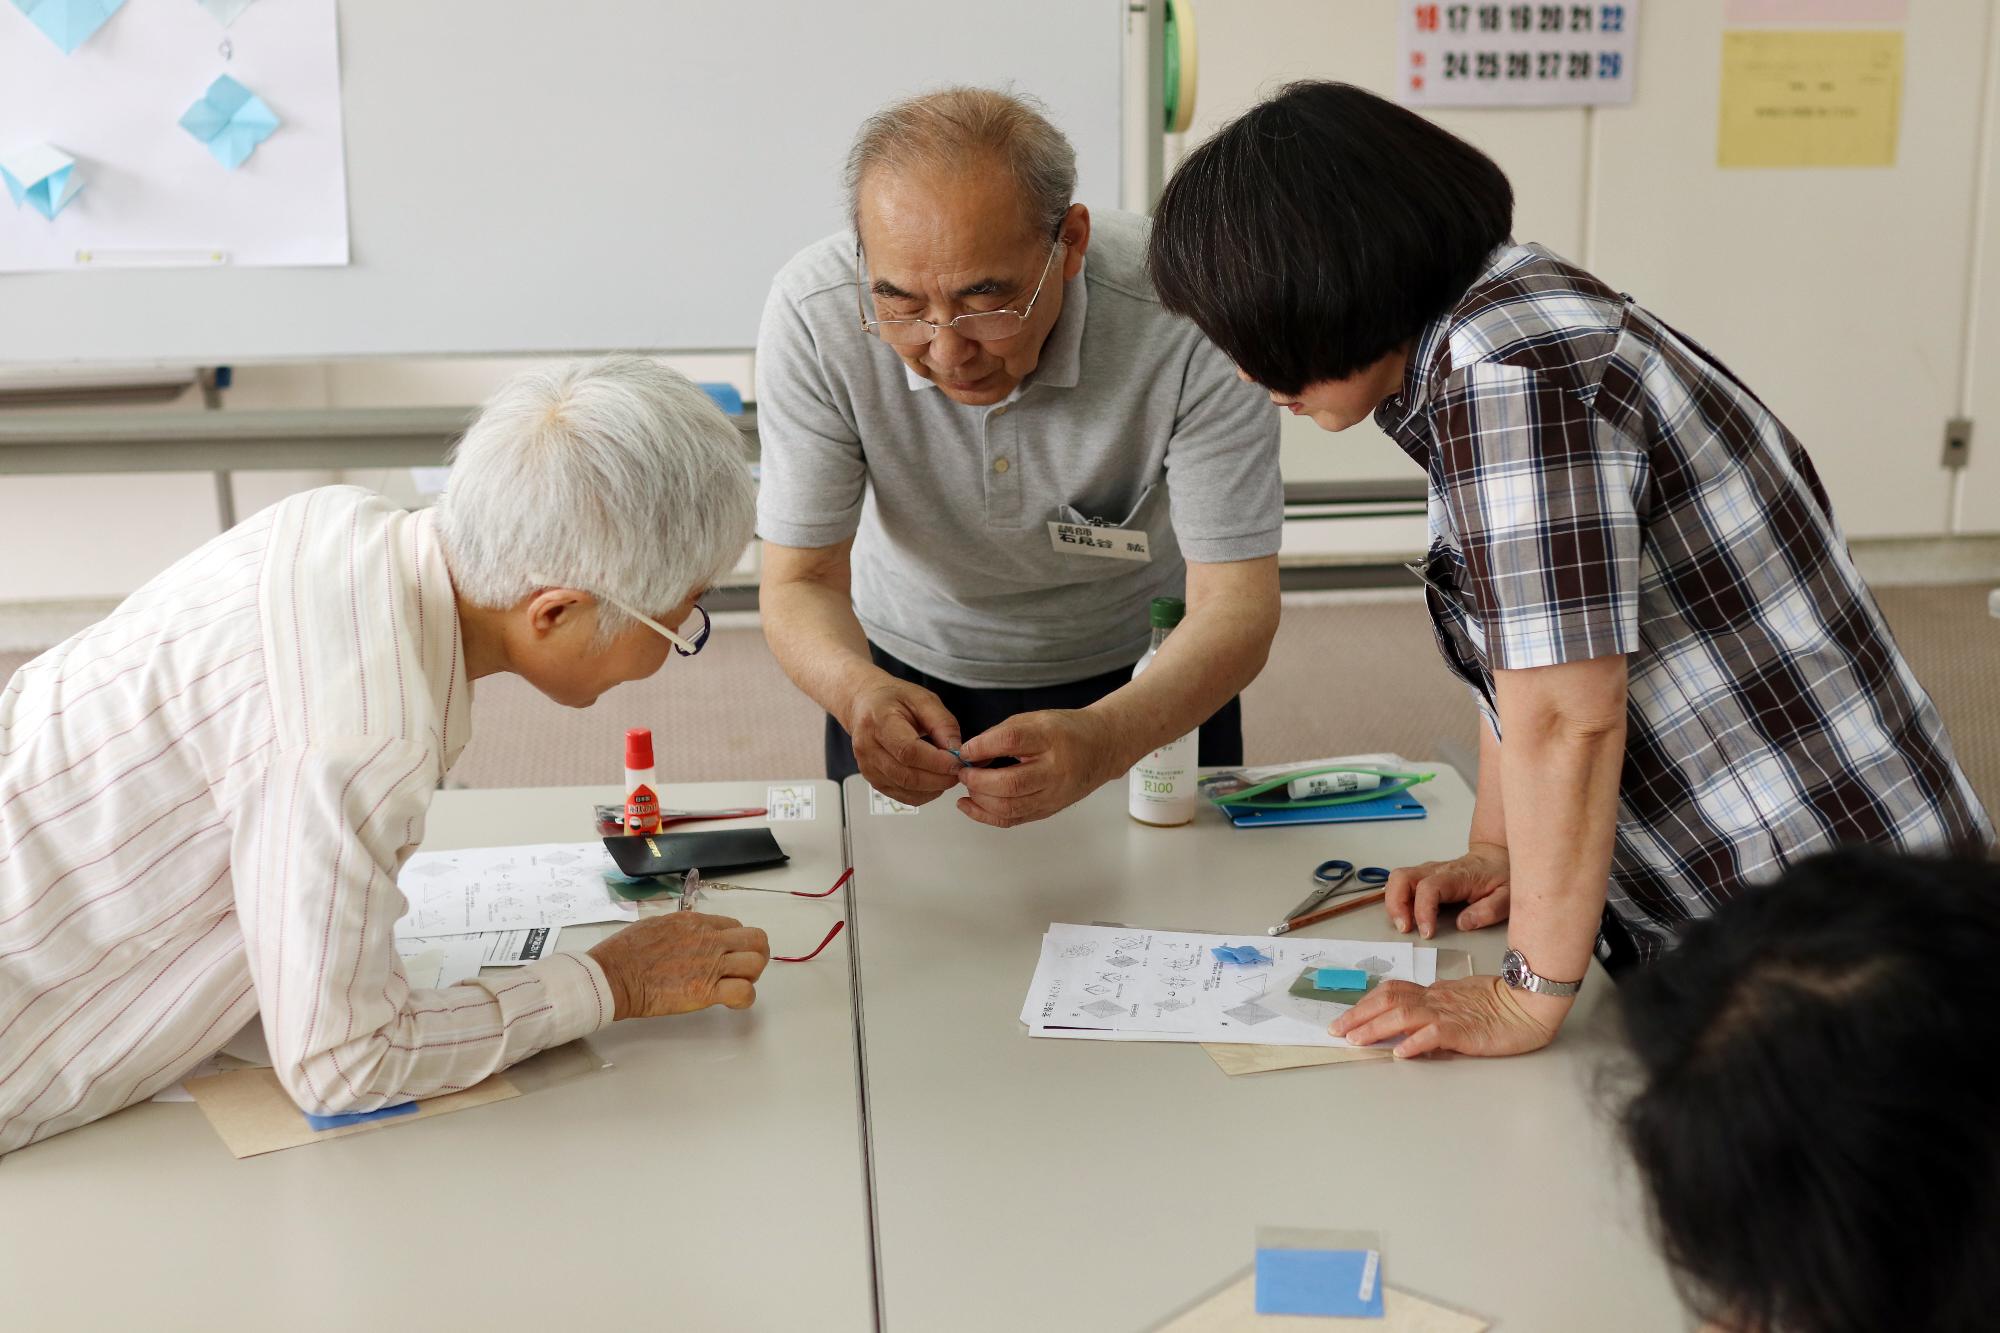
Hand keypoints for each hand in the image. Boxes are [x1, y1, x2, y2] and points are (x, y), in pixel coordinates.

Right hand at [587, 912, 770, 1019]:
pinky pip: (744, 992)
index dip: (735, 942)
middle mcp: (710, 939)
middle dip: (755, 955)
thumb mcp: (658, 924)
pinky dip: (743, 999)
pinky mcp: (707, 990)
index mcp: (697, 922)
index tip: (725, 955)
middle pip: (756, 940)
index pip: (734, 926)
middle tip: (741, 970)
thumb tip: (688, 936)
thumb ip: (681, 928)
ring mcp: (711, 964)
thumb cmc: (626, 951)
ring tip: (736, 985)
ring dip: (752, 975)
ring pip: (756, 963)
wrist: (615, 974)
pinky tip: (730, 1002)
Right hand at [843, 678, 963, 805]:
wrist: (865, 705)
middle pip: (906, 775)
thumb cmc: (893, 699)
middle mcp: (868, 747)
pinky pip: (902, 796)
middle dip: (939, 778)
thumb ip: (943, 724)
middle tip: (959, 772)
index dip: (936, 762)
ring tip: (948, 774)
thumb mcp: (923, 699)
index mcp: (879, 721)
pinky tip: (934, 782)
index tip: (957, 762)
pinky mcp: (873, 780)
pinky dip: (924, 794)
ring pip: (905, 789)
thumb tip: (957, 751)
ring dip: (933, 787)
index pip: (908, 751)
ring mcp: (868, 767)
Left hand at [955, 709, 1118, 827]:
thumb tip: (969, 754)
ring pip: (1010, 806)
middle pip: (1010, 783)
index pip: (1010, 742)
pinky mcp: (1049, 809)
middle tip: (964, 772)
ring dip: (980, 799)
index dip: (981, 747)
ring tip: (968, 786)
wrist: (1101, 748)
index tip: (965, 750)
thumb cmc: (1067, 731)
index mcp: (1051, 738)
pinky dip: (986, 816)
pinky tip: (970, 806)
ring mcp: (1054, 794)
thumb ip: (1000, 735)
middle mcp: (1055, 769)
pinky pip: (1014, 819)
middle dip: (977, 781)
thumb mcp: (1035, 719)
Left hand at [1330, 975, 1561, 1058]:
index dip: (1364, 1004)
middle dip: (1357, 1015)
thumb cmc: (1499, 1004)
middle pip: (1387, 1000)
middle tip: (1336, 1030)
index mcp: (1433, 992)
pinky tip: (1400, 1052)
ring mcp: (1448, 1013)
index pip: (1390, 992)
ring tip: (1355, 1040)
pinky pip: (1434, 1033)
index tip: (1344, 1018)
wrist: (1529, 1004)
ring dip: (1375, 1028)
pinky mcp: (1464, 1030)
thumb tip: (1408, 1029)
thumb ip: (1433, 1011)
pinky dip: (1414, 1042)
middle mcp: (1435, 999)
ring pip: (1402, 1014)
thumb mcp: (1458, 1003)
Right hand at [1383, 841, 1510, 938]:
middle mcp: (1437, 870)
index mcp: (1457, 876)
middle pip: (1402, 878)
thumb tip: (1463, 923)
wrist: (1495, 856)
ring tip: (1403, 925)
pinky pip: (1400, 884)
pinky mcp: (1422, 875)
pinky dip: (1396, 900)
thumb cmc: (1500, 875)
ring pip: (1396, 879)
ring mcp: (1427, 871)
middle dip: (1396, 905)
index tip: (1427, 933)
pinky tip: (1405, 916)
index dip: (1423, 911)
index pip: (1429, 888)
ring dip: (1393, 903)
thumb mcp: (1507, 896)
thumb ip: (1489, 911)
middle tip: (1404, 928)